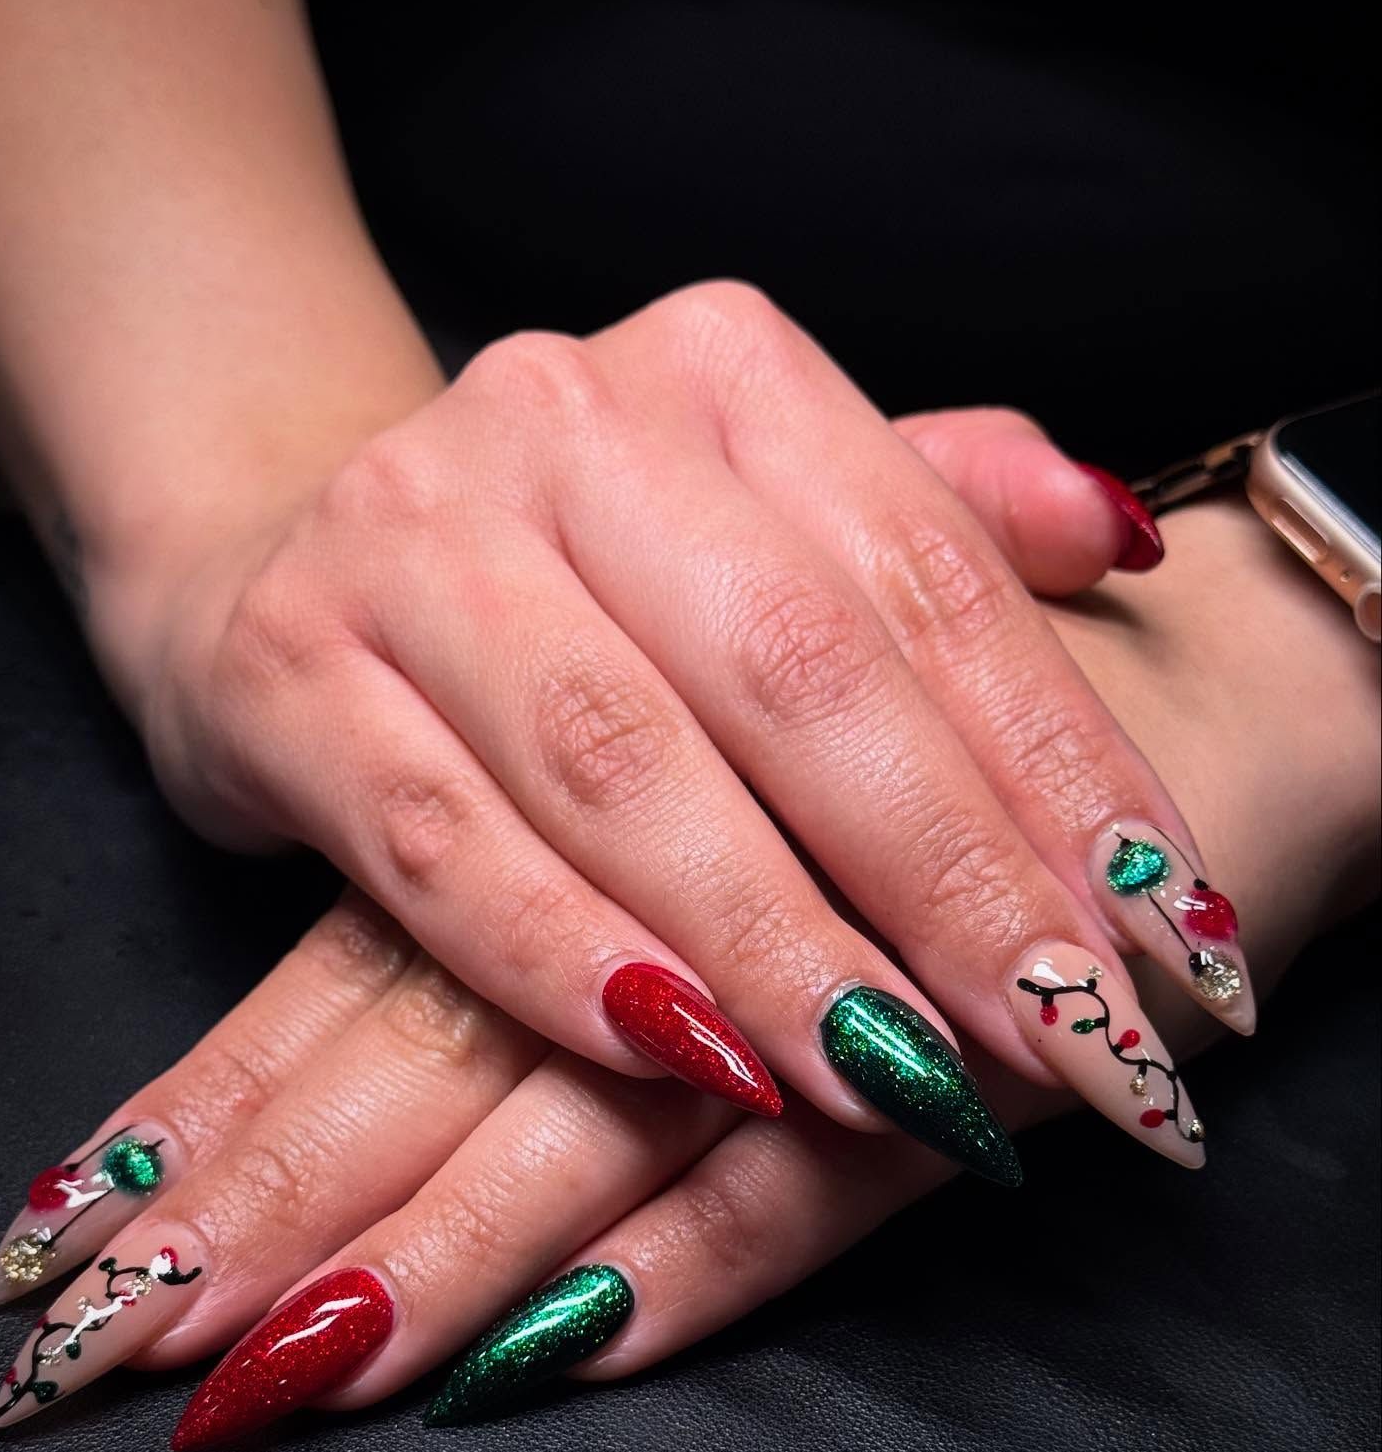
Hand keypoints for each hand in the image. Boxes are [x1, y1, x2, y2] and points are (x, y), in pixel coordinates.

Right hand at [90, 286, 1231, 1176]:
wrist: (290, 548)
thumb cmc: (577, 560)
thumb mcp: (764, 507)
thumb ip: (940, 512)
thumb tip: (1121, 539)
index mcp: (721, 371)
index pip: (932, 582)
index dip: (1059, 768)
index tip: (1163, 938)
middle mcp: (563, 419)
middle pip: (793, 672)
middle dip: (942, 877)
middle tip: (1057, 1041)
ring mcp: (409, 535)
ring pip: (620, 768)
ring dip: (770, 945)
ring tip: (894, 1079)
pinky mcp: (288, 671)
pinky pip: (444, 846)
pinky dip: (566, 966)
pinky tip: (680, 1059)